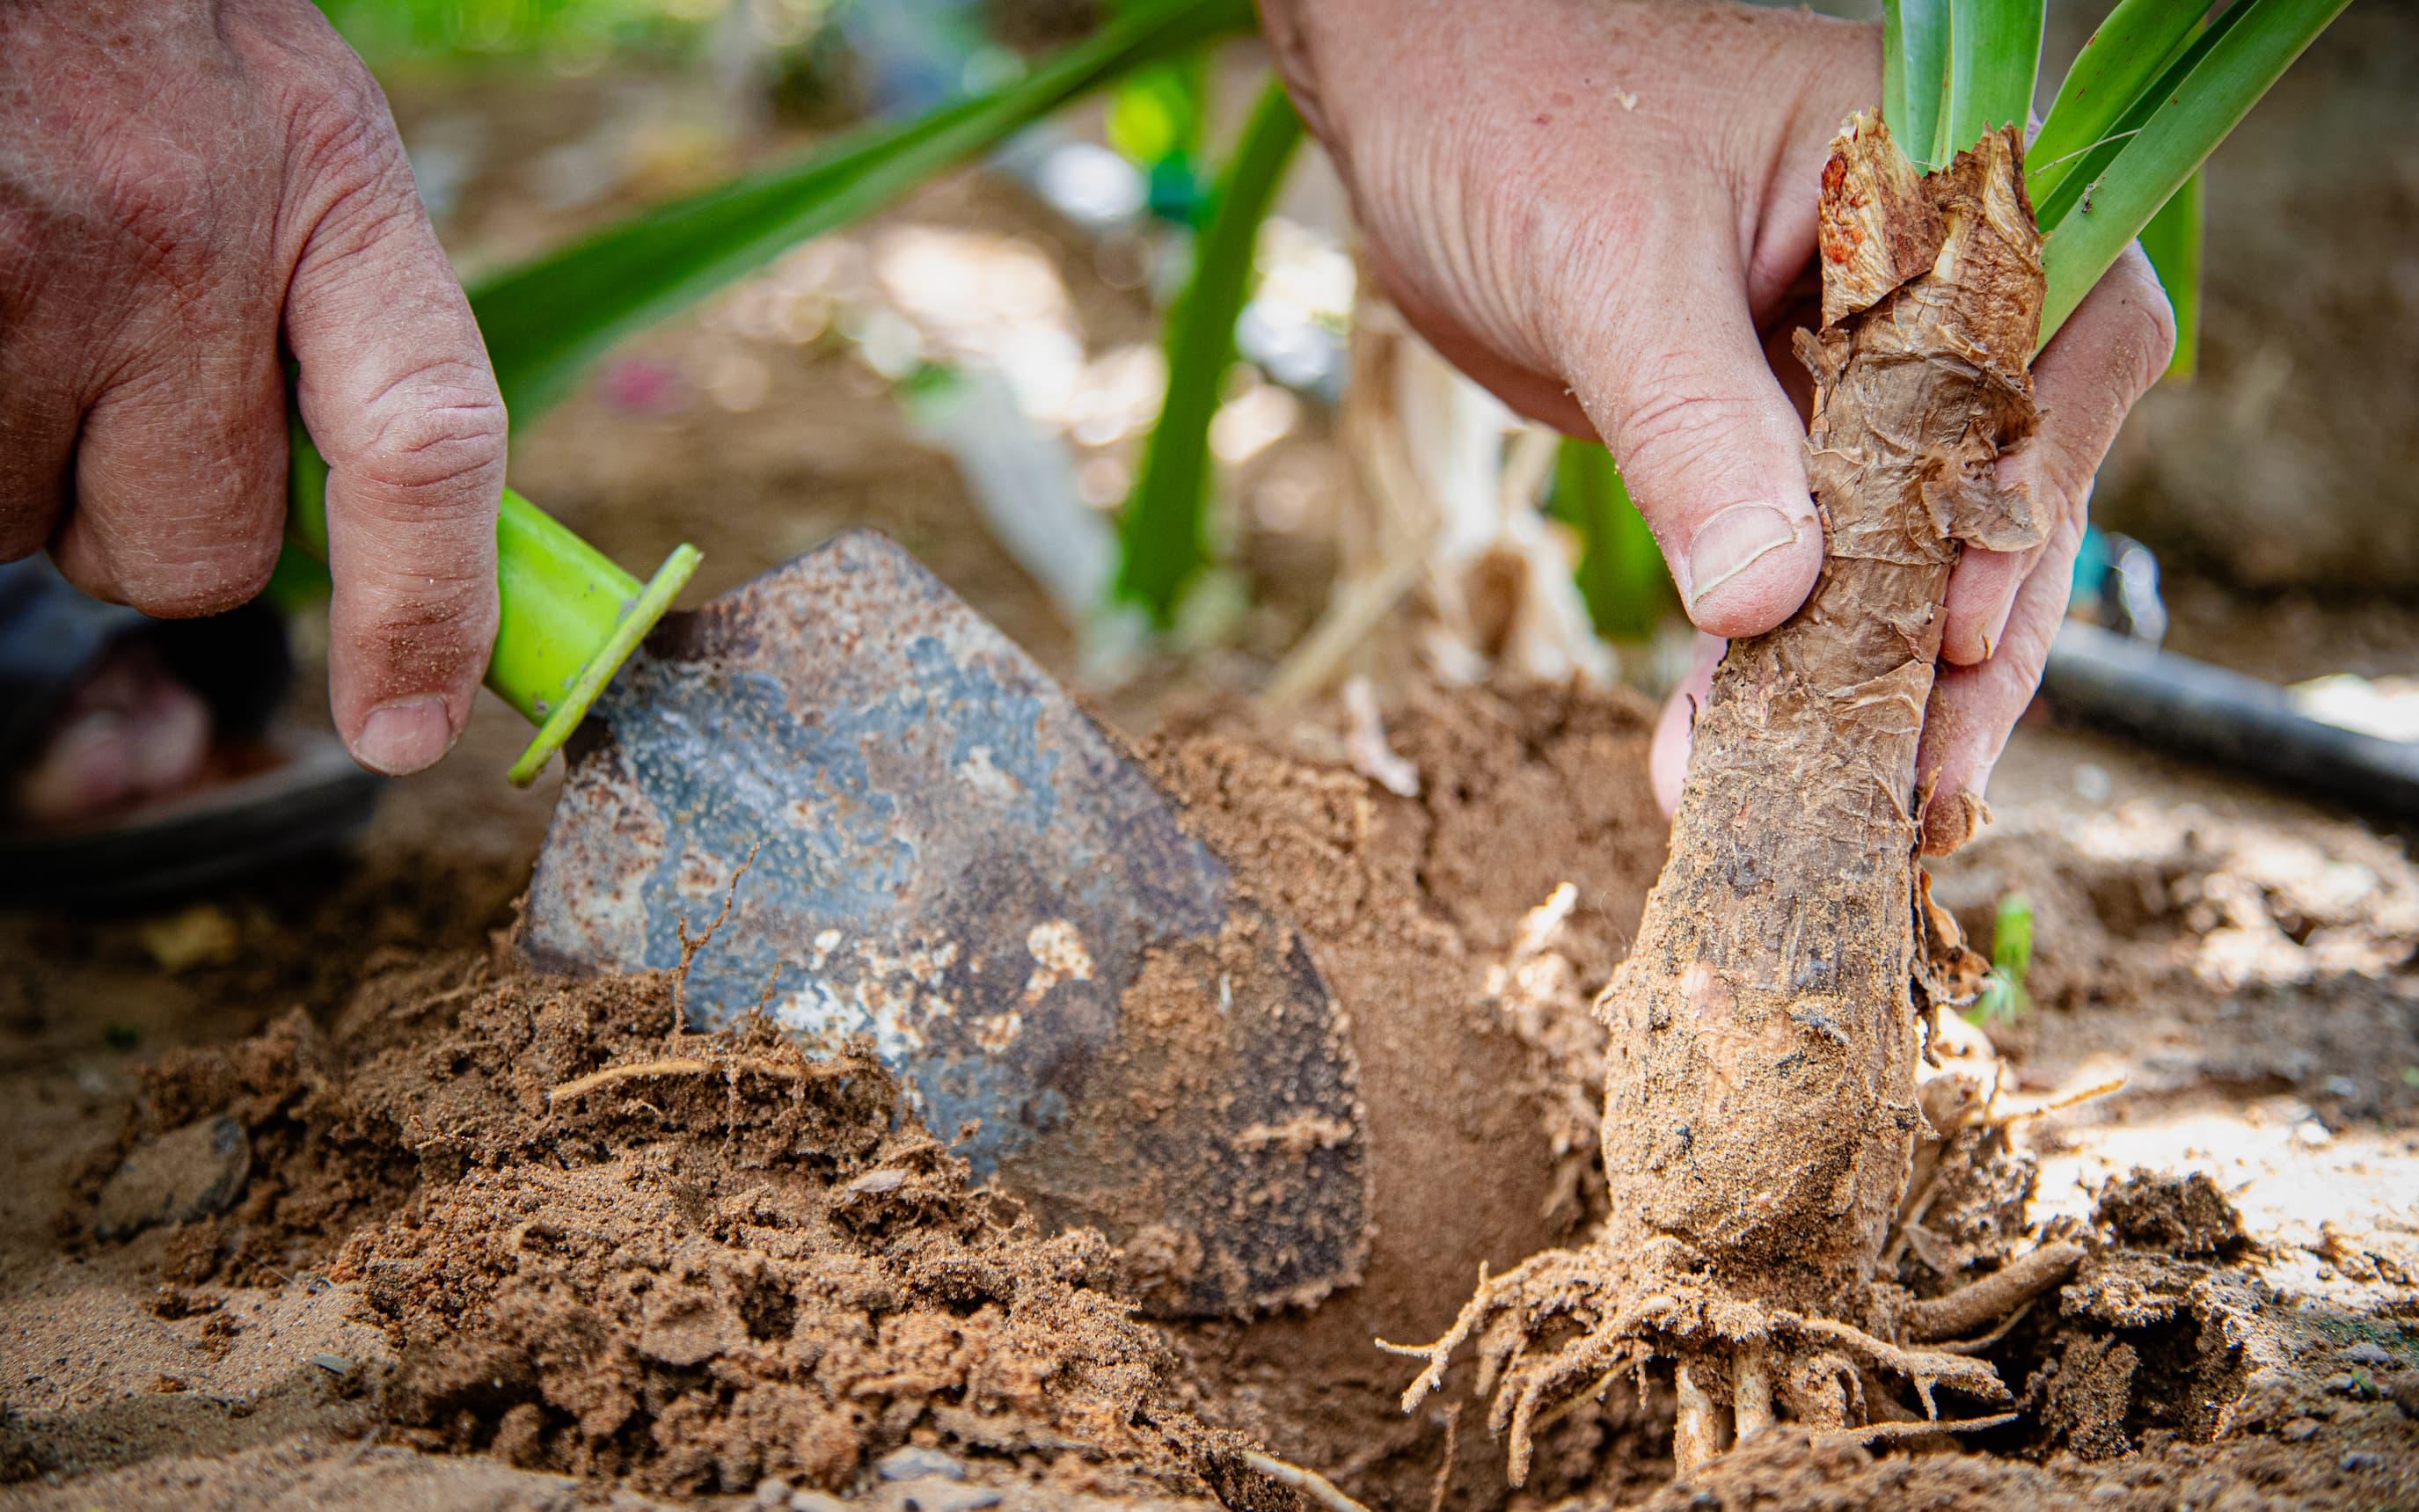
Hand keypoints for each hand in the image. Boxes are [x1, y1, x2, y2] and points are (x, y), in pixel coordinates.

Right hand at [1, 0, 504, 777]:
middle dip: (148, 514)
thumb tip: (378, 519)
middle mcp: (184, 243)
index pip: (429, 449)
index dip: (430, 617)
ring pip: (28, 527)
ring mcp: (20, 275)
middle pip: (197, 556)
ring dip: (18, 460)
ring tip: (16, 299)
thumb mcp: (295, 129)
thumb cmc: (148, 24)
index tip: (409, 730)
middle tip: (108, 383)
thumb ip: (348, 313)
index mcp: (327, 188)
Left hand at [1263, 0, 2175, 850]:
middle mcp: (1924, 278)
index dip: (2035, 489)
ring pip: (1900, 543)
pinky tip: (1726, 757)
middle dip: (1963, 640)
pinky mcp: (1762, 434)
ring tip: (1838, 806)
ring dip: (1865, 681)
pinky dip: (1767, 662)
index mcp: (1941, 178)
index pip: (2064, 341)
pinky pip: (1795, 561)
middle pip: (1999, 475)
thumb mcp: (1611, 266)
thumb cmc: (1517, 117)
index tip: (1960, 627)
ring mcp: (1846, 366)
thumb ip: (1697, 426)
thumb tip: (1771, 603)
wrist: (1412, 99)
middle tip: (1920, 783)